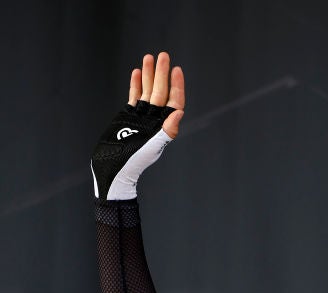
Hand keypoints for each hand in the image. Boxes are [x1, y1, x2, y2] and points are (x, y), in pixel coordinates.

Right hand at [91, 52, 185, 199]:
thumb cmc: (133, 162)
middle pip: (160, 92)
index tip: (176, 70)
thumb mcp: (151, 146)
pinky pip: (134, 96)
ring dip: (149, 74)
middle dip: (162, 74)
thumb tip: (179, 113)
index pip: (174, 101)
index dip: (176, 86)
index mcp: (164, 126)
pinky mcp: (128, 116)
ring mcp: (141, 116)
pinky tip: (137, 72)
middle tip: (163, 55)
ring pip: (146, 91)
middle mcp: (154, 119)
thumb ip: (166, 131)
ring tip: (148, 57)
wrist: (112, 167)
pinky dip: (135, 84)